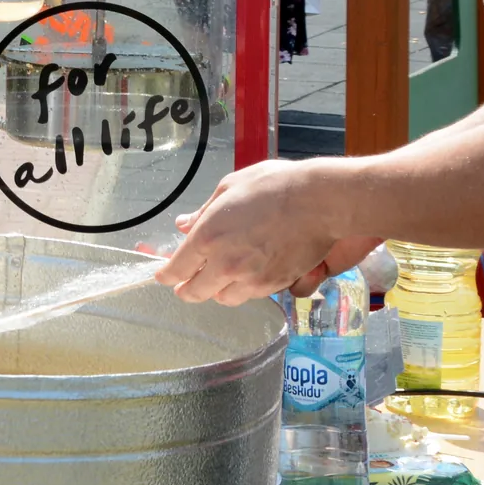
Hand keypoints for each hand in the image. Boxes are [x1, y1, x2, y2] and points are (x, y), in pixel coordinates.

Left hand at [155, 160, 343, 304]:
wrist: (319, 201)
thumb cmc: (274, 186)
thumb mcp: (229, 187)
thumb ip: (203, 211)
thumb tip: (183, 225)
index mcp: (207, 236)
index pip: (177, 268)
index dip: (167, 276)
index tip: (164, 277)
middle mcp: (225, 263)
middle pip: (195, 292)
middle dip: (187, 290)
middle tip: (185, 286)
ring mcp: (250, 278)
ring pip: (223, 298)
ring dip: (216, 291)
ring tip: (218, 281)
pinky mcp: (274, 285)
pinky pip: (250, 296)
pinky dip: (243, 290)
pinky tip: (245, 278)